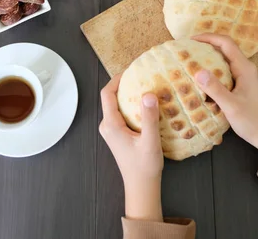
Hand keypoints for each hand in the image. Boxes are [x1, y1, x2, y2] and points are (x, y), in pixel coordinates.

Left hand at [99, 73, 163, 220]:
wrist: (141, 187)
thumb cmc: (144, 166)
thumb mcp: (150, 141)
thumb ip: (149, 117)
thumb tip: (148, 94)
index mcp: (111, 125)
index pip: (107, 94)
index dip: (117, 78)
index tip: (132, 69)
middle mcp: (107, 126)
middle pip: (111, 97)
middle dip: (125, 84)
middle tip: (143, 75)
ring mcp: (112, 130)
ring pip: (118, 105)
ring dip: (130, 95)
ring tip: (146, 86)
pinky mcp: (118, 134)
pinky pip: (122, 113)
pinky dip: (132, 105)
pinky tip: (147, 105)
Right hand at [193, 34, 257, 161]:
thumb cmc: (251, 120)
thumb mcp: (231, 106)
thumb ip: (215, 89)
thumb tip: (197, 71)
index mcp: (244, 67)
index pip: (226, 43)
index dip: (208, 37)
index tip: (191, 40)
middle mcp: (244, 67)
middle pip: (224, 47)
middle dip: (206, 44)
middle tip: (186, 49)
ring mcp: (242, 75)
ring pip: (223, 58)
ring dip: (208, 56)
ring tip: (190, 59)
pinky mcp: (239, 83)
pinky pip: (223, 69)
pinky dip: (211, 68)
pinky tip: (200, 76)